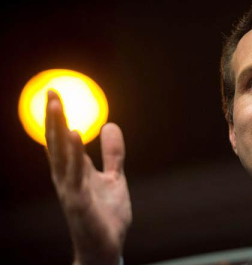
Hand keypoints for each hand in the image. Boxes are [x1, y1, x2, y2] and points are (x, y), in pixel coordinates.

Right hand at [45, 91, 131, 263]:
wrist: (106, 247)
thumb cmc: (106, 214)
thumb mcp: (114, 178)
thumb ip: (112, 154)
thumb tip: (110, 125)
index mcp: (75, 171)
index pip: (63, 139)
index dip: (59, 118)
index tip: (56, 93)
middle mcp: (68, 178)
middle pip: (58, 143)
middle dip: (54, 117)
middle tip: (52, 90)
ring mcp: (70, 189)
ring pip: (61, 155)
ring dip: (59, 129)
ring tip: (57, 105)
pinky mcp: (78, 202)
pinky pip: (75, 174)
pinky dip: (73, 154)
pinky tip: (74, 135)